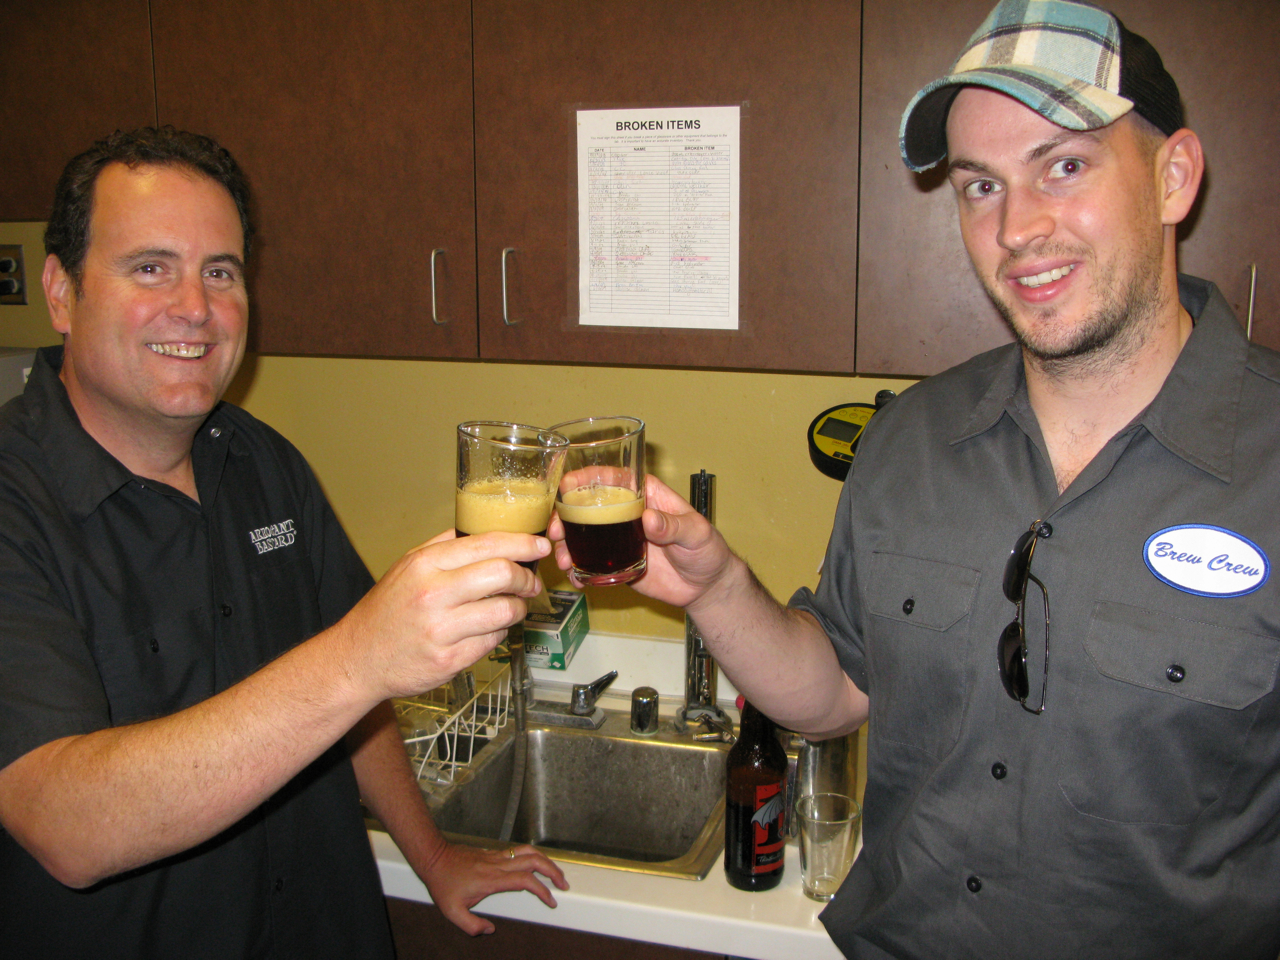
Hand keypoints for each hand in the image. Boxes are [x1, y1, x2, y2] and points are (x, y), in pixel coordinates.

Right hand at [339, 529, 549, 700]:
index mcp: (424, 565)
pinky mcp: (449, 660)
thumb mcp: (406, 566)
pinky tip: (487, 629)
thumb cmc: (387, 610)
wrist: (358, 658)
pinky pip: (493, 640)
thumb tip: (486, 531)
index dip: (522, 544)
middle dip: (526, 578)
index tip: (539, 546)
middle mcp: (433, 595)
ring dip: (518, 608)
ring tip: (512, 606)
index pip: (487, 545)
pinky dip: (498, 632)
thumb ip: (444, 546)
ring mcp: (441, 630)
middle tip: (530, 582)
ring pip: (505, 611)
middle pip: (502, 574)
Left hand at [421, 842, 568, 935]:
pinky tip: (536, 864)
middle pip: (534, 861)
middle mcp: (498, 864)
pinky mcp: (494, 852)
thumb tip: (489, 930)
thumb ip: (471, 925)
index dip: (542, 891)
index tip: (551, 900)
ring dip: (546, 860)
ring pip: (529, 852)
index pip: (525, 881)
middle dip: (554, 872)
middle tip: (563, 884)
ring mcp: (497, 856)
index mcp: (492, 879)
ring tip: (556, 872)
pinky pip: (519, 850)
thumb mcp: (452, 911)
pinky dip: (534, 856)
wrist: (434, 858)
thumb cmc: (443, 882)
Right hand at [549, 474, 735, 609]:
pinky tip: (575, 578)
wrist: (706, 586)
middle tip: (555, 532)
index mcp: (645, 495)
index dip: (585, 478)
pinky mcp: (617, 562)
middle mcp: (627, 513)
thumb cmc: (706, 550)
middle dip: (564, 516)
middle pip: (587, 506)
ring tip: (563, 560)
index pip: (611, 478)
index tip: (565, 485)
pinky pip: (591, 564)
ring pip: (583, 535)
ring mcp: (619, 539)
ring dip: (566, 545)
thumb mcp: (695, 533)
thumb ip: (673, 526)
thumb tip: (648, 519)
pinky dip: (578, 570)